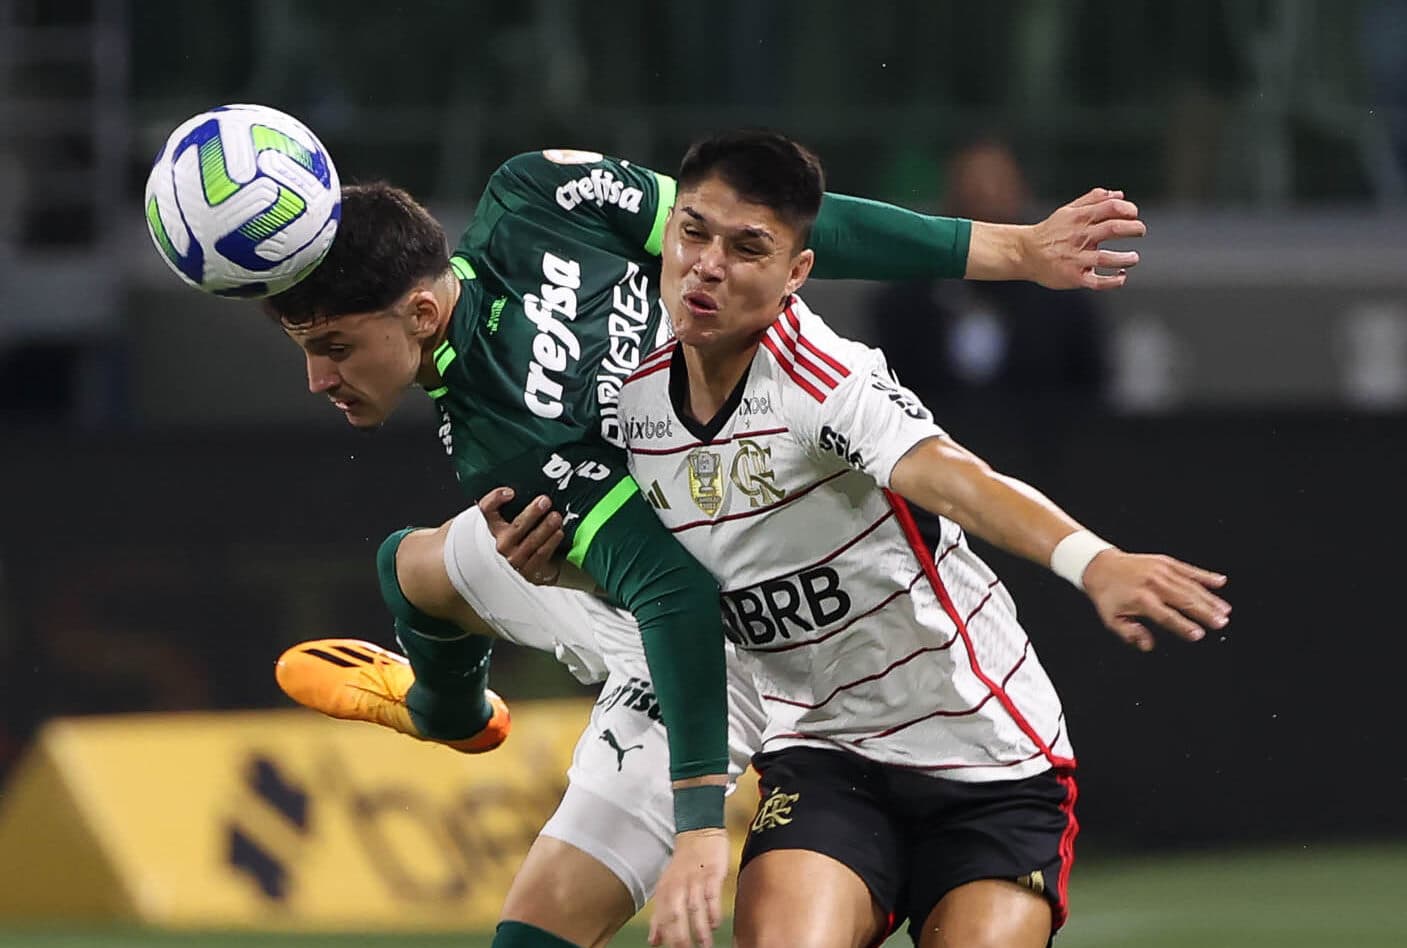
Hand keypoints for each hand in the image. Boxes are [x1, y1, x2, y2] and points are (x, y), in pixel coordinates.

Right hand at [476, 487, 564, 584]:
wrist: (538, 566)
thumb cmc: (529, 536)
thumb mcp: (522, 519)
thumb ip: (524, 503)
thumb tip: (543, 478)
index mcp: (496, 526)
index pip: (487, 509)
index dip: (495, 499)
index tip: (511, 491)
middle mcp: (502, 542)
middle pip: (515, 526)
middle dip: (532, 513)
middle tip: (545, 501)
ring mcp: (515, 558)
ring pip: (531, 542)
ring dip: (545, 528)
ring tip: (557, 517)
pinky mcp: (529, 570)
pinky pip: (540, 555)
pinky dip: (551, 542)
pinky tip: (559, 532)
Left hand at [648, 828, 728, 947]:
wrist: (699, 834)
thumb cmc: (683, 865)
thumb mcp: (667, 888)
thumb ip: (660, 916)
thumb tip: (653, 942)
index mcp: (665, 891)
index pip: (662, 918)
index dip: (666, 937)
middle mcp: (678, 886)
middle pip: (676, 915)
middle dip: (680, 937)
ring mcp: (695, 880)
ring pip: (695, 908)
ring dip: (700, 928)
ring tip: (705, 946)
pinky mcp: (712, 873)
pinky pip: (711, 894)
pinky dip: (713, 910)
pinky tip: (716, 924)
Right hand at [1023, 188, 1146, 289]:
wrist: (1025, 253)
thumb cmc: (1050, 232)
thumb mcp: (1068, 210)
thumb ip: (1093, 200)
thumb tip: (1119, 195)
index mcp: (1079, 218)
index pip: (1111, 207)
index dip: (1128, 209)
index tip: (1134, 215)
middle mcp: (1079, 236)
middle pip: (1113, 229)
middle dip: (1133, 228)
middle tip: (1140, 231)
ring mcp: (1076, 258)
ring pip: (1106, 258)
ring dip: (1126, 258)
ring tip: (1133, 257)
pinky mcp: (1073, 277)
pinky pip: (1097, 282)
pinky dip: (1113, 281)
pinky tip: (1121, 277)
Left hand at [1082, 550, 1229, 650]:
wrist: (1100, 566)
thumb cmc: (1107, 595)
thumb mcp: (1112, 619)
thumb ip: (1130, 633)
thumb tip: (1147, 645)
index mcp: (1140, 599)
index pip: (1166, 616)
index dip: (1183, 626)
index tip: (1198, 634)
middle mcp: (1153, 583)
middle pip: (1184, 600)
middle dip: (1205, 612)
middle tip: (1221, 623)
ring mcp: (1160, 570)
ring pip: (1190, 585)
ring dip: (1210, 598)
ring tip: (1225, 610)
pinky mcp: (1165, 561)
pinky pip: (1188, 569)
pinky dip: (1205, 575)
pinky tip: (1220, 582)